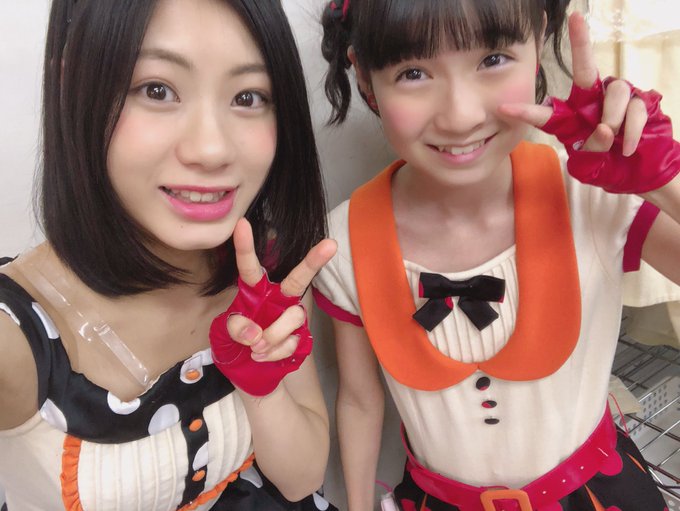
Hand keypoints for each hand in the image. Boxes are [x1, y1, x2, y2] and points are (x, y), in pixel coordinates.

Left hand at [209, 218, 336, 395]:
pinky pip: (293, 341)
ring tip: (255, 349)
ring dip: (273, 335)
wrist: (249, 375)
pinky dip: (275, 353)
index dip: (245, 247)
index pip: (250, 268)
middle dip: (314, 261)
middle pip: (298, 279)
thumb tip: (255, 332)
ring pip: (294, 316)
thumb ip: (234, 327)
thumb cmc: (234, 347)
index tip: (242, 224)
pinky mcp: (301, 338)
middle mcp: (277, 300)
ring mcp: (291, 319)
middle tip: (330, 245)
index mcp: (254, 293)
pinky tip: (263, 357)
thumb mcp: (222, 336)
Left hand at [499, 12, 678, 193]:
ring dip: (612, 120)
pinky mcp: (642, 100)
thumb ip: (590, 150)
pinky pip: (634, 109)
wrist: (638, 170)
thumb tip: (604, 130)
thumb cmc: (607, 164)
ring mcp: (617, 97)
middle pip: (584, 69)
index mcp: (570, 118)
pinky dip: (631, 132)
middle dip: (580, 42)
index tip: (503, 108)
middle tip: (576, 19)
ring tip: (612, 140)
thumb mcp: (589, 165)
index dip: (525, 112)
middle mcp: (591, 100)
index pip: (546, 113)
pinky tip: (627, 147)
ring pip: (615, 93)